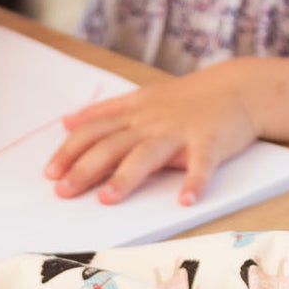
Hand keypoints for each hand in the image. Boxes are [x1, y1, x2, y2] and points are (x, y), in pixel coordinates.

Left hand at [43, 65, 257, 205]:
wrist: (239, 88)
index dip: (69, 151)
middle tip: (63, 192)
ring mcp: (180, 132)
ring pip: (148, 154)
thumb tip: (67, 122)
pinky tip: (186, 201)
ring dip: (126, 177)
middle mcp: (152, 122)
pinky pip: (202, 164)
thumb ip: (104, 111)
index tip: (50, 174)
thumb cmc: (189, 98)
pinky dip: (195, 182)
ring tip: (107, 200)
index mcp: (134, 113)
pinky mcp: (210, 142)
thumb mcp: (142, 97)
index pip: (93, 131)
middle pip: (112, 144)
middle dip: (85, 168)